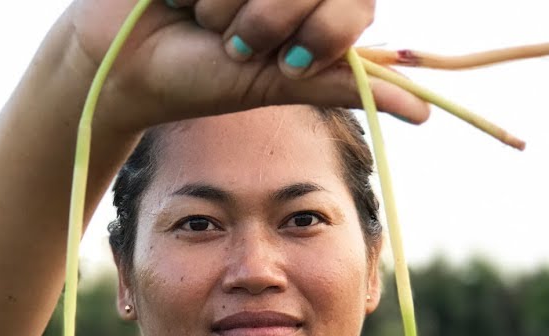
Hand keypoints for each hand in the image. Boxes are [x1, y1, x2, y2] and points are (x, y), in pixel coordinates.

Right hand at [64, 0, 429, 132]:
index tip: (287, 59)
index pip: (351, 0)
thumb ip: (345, 82)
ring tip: (202, 17)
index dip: (322, 28)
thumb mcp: (279, 81)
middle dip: (270, 22)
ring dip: (226, 7)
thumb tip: (422, 111)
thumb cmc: (201, 75)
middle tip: (236, 43)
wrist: (125, 67)